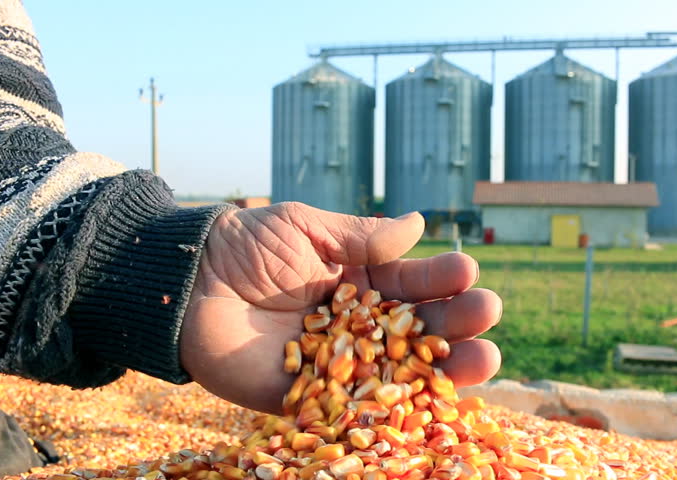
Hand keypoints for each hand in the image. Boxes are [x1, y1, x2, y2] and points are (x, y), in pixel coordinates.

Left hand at [180, 202, 501, 412]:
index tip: (468, 272)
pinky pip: (354, 406)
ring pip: (399, 371)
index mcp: (361, 282)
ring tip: (486, 359)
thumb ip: (361, 236)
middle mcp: (357, 325)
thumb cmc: (248, 246)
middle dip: (456, 323)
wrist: (189, 283)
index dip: (441, 279)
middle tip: (487, 314)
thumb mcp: (307, 228)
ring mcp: (336, 363)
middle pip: (417, 330)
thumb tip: (420, 225)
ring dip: (444, 369)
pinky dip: (391, 408)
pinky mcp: (307, 397)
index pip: (413, 284)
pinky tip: (428, 404)